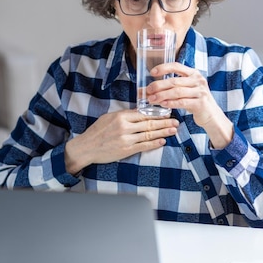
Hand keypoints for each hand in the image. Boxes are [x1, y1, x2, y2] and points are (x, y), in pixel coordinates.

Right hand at [64, 109, 178, 174]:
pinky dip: (154, 143)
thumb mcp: (109, 118)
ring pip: (149, 134)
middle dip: (164, 122)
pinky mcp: (126, 150)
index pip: (143, 113)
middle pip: (149, 123)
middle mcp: (125, 127)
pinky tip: (163, 141)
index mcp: (121, 116)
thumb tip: (140, 112)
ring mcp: (126, 139)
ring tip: (173, 130)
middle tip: (176, 121)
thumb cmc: (97, 132)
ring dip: (163, 132)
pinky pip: (144, 145)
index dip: (157, 113)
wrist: (86, 147)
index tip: (167, 112)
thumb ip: (125, 115)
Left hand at [147, 62, 233, 147]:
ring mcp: (200, 92)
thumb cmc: (195, 101)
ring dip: (162, 95)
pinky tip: (162, 104)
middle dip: (159, 85)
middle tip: (148, 90)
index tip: (152, 72)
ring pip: (176, 92)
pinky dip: (170, 103)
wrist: (211, 115)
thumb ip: (174, 85)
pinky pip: (182, 102)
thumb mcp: (187, 89)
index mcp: (194, 73)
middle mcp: (198, 80)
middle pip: (174, 81)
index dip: (163, 68)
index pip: (176, 66)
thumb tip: (151, 87)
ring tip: (151, 99)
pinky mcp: (200, 103)